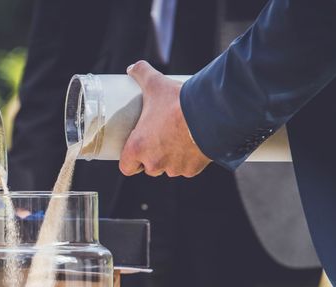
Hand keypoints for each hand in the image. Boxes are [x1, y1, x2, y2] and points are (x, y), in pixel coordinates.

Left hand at [119, 61, 211, 177]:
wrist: (210, 113)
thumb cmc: (177, 102)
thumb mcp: (155, 84)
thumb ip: (141, 74)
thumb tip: (132, 68)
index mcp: (138, 148)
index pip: (126, 167)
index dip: (130, 161)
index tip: (136, 151)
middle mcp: (154, 163)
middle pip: (149, 167)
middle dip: (153, 157)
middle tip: (160, 140)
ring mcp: (174, 168)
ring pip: (169, 168)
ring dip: (171, 159)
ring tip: (177, 141)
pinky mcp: (192, 170)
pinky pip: (187, 168)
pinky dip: (190, 160)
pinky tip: (192, 146)